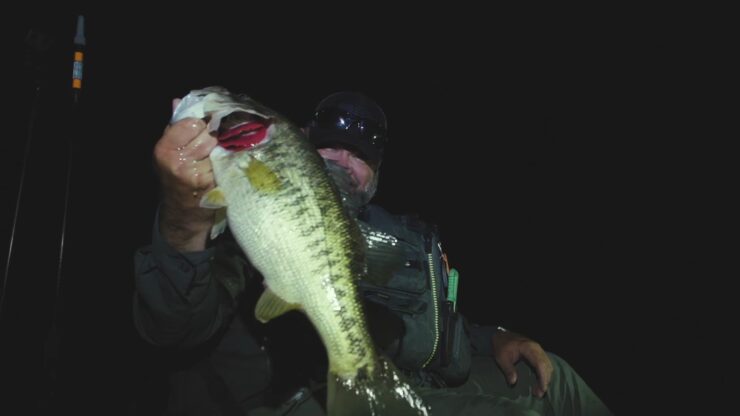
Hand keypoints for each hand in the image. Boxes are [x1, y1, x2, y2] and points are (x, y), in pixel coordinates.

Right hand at [154, 98, 218, 250]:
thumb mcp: (169, 152)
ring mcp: (197, 174)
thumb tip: (178, 100)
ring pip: (221, 147)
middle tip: (223, 137)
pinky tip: (231, 161)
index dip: (203, 123)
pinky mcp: (214, 184)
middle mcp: (179, 161)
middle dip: (218, 134)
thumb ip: (174, 127)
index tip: (209, 126)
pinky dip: (232, 160)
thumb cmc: (176, 179)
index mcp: (165, 149)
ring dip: (227, 147)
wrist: (182, 215)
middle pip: (209, 134)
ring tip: (226, 150)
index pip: (192, 122)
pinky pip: (228, 162)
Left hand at [492, 329, 553, 397]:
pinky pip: (545, 364)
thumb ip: (508, 369)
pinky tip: (539, 383)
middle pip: (546, 366)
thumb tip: (513, 382)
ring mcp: (538, 349)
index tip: (542, 389)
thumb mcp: (501, 358)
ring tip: (538, 391)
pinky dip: (544, 374)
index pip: (540, 363)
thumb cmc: (501, 346)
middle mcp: (536, 348)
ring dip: (545, 378)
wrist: (501, 336)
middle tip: (539, 394)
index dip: (543, 377)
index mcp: (528, 347)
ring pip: (548, 365)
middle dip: (545, 381)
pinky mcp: (538, 353)